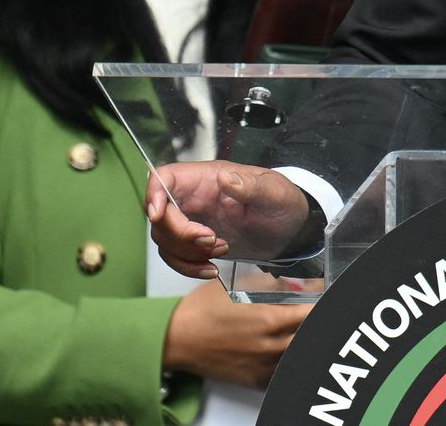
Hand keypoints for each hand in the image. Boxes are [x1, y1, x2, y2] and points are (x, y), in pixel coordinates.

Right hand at [146, 161, 312, 278]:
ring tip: (223, 249)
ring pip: (165, 239)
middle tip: (212, 240)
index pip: (166, 177)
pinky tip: (210, 269)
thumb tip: (225, 178)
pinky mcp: (195, 243)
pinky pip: (175, 257)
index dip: (154, 193)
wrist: (291, 230)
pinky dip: (188, 267)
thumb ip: (251, 186)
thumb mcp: (274, 193)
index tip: (158, 215)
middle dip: (180, 233)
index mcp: (207, 178)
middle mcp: (193, 198)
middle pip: (161, 215)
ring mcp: (192, 221)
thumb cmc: (282, 203)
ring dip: (188, 252)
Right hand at [163, 280, 311, 387]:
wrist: (176, 339)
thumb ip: (278, 284)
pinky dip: (287, 360)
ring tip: (294, 329)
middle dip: (314, 321)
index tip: (323, 296)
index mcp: (273, 320)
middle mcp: (272, 347)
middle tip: (309, 312)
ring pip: (299, 353)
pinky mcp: (255, 380)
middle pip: (311, 334)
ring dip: (300, 339)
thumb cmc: (203, 310)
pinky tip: (281, 348)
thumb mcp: (243, 285)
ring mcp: (265, 366)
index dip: (323, 301)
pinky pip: (283, 372)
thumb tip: (305, 282)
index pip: (315, 312)